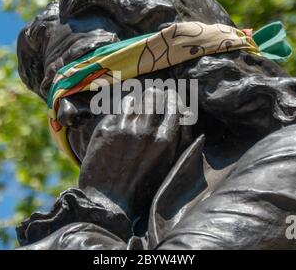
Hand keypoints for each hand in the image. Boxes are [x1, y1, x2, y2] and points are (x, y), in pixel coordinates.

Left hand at [79, 87, 187, 218]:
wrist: (108, 201)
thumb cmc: (141, 188)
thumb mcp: (169, 167)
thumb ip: (180, 142)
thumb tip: (187, 116)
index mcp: (166, 140)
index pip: (174, 105)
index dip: (172, 97)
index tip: (169, 95)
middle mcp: (147, 130)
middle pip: (155, 96)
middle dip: (156, 93)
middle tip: (154, 94)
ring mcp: (125, 128)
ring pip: (137, 98)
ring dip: (140, 98)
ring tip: (139, 103)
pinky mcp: (107, 128)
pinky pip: (120, 108)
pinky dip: (125, 107)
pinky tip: (125, 114)